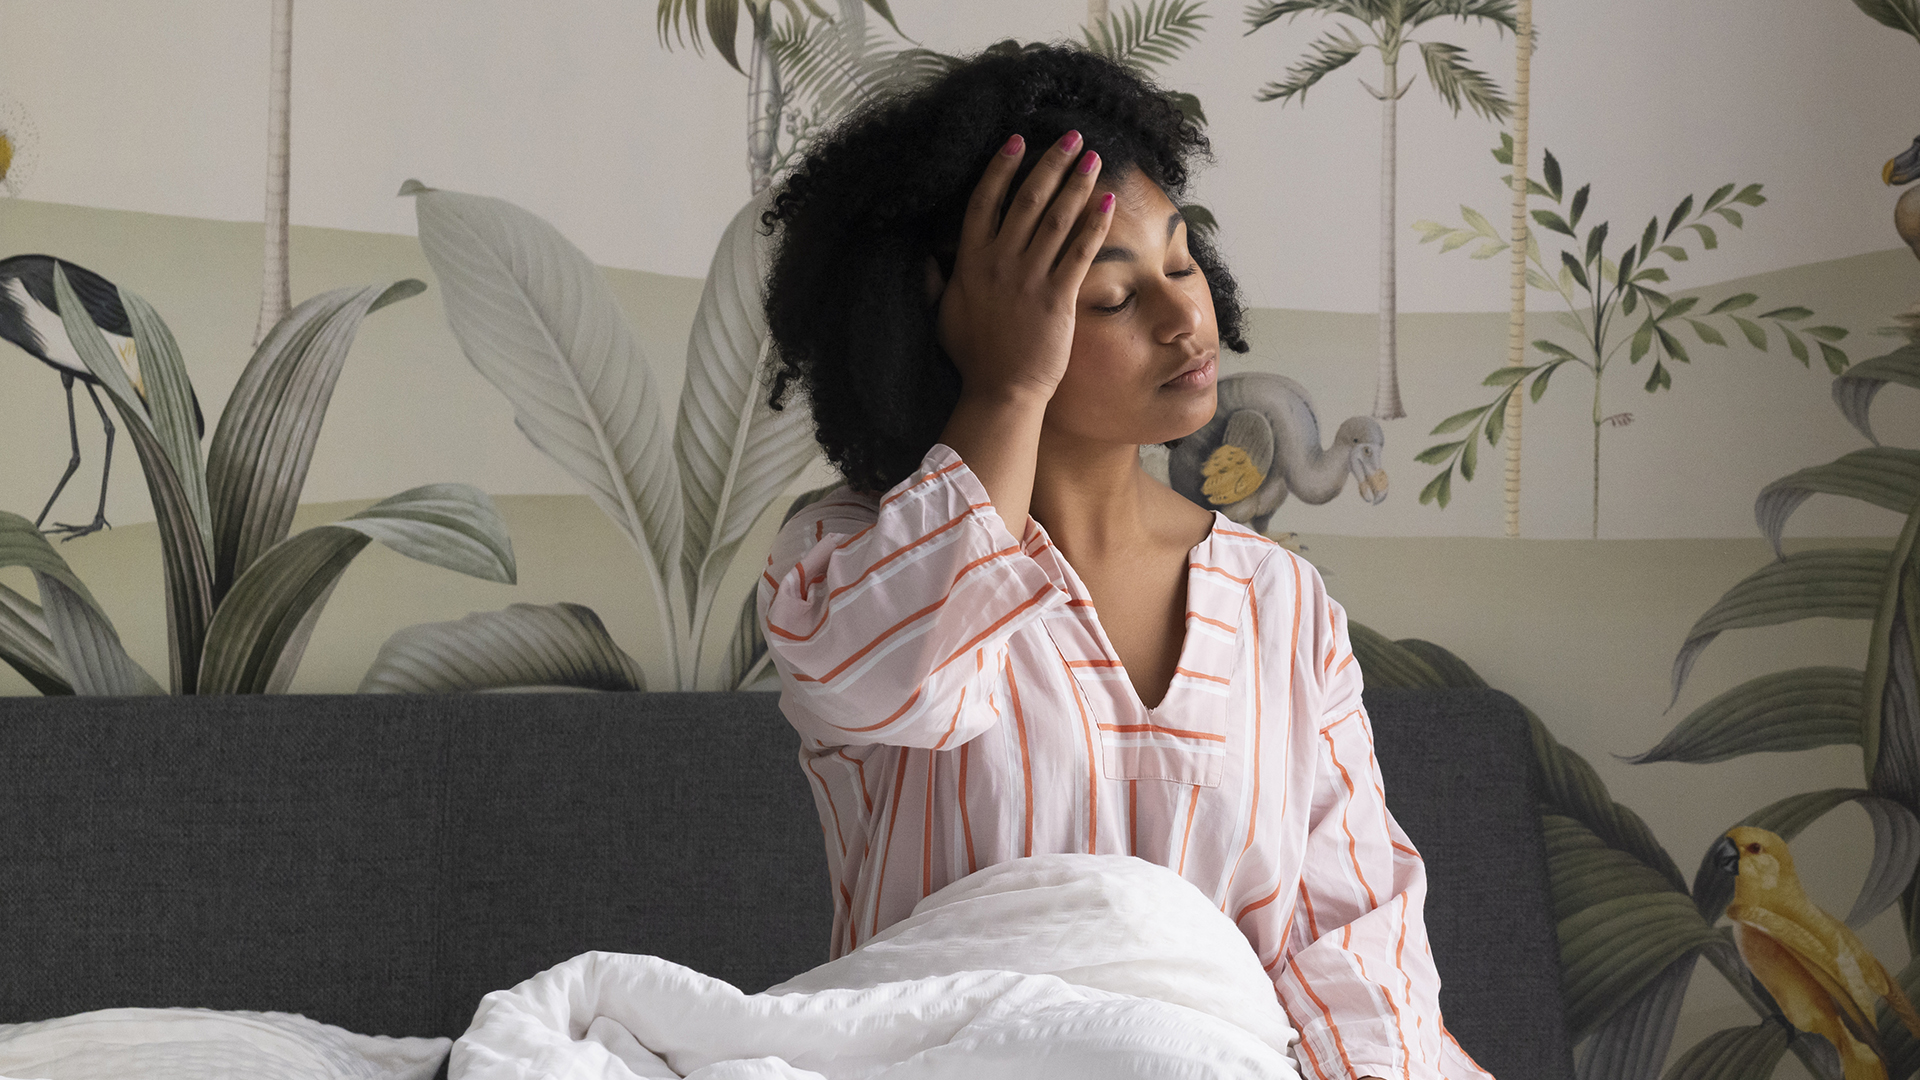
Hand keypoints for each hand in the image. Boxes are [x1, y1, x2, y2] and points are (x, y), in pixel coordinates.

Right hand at [933, 130, 1113, 535]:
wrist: (1001, 391)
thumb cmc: (973, 356)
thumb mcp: (943, 314)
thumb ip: (936, 282)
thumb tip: (926, 257)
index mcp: (970, 262)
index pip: (985, 202)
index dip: (1002, 168)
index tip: (1017, 141)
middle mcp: (999, 263)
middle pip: (1027, 200)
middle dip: (1051, 163)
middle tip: (1071, 137)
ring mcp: (1029, 278)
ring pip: (1056, 219)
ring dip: (1077, 184)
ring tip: (1094, 158)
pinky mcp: (1058, 298)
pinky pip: (1079, 253)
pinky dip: (1094, 225)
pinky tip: (1107, 203)